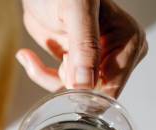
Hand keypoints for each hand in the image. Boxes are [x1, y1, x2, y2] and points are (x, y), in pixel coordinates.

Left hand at [18, 0, 147, 96]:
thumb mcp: (76, 9)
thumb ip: (84, 45)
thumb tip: (86, 83)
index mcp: (129, 42)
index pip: (112, 87)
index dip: (85, 90)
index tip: (64, 72)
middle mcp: (117, 56)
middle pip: (92, 94)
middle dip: (64, 82)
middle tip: (54, 55)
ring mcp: (96, 62)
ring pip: (73, 93)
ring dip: (47, 78)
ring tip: (31, 56)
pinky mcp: (76, 65)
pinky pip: (59, 85)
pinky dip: (40, 73)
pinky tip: (26, 55)